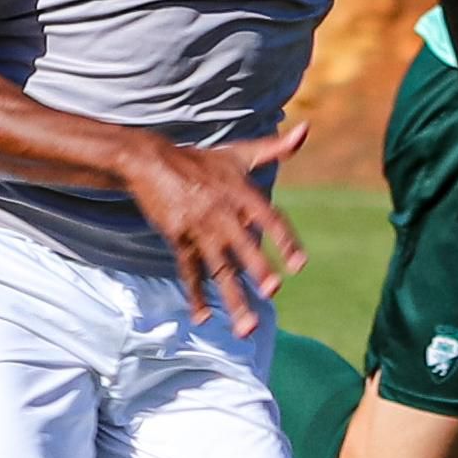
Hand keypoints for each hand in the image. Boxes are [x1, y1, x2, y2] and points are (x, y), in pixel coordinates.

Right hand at [116, 123, 308, 332]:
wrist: (150, 162)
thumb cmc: (201, 161)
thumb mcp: (239, 154)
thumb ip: (275, 148)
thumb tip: (306, 129)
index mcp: (241, 193)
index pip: (269, 219)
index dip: (285, 241)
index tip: (299, 265)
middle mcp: (222, 214)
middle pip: (243, 247)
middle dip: (256, 270)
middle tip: (272, 292)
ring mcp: (198, 230)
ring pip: (219, 270)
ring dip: (233, 300)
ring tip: (246, 328)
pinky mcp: (178, 240)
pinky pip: (189, 273)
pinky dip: (195, 296)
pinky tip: (203, 318)